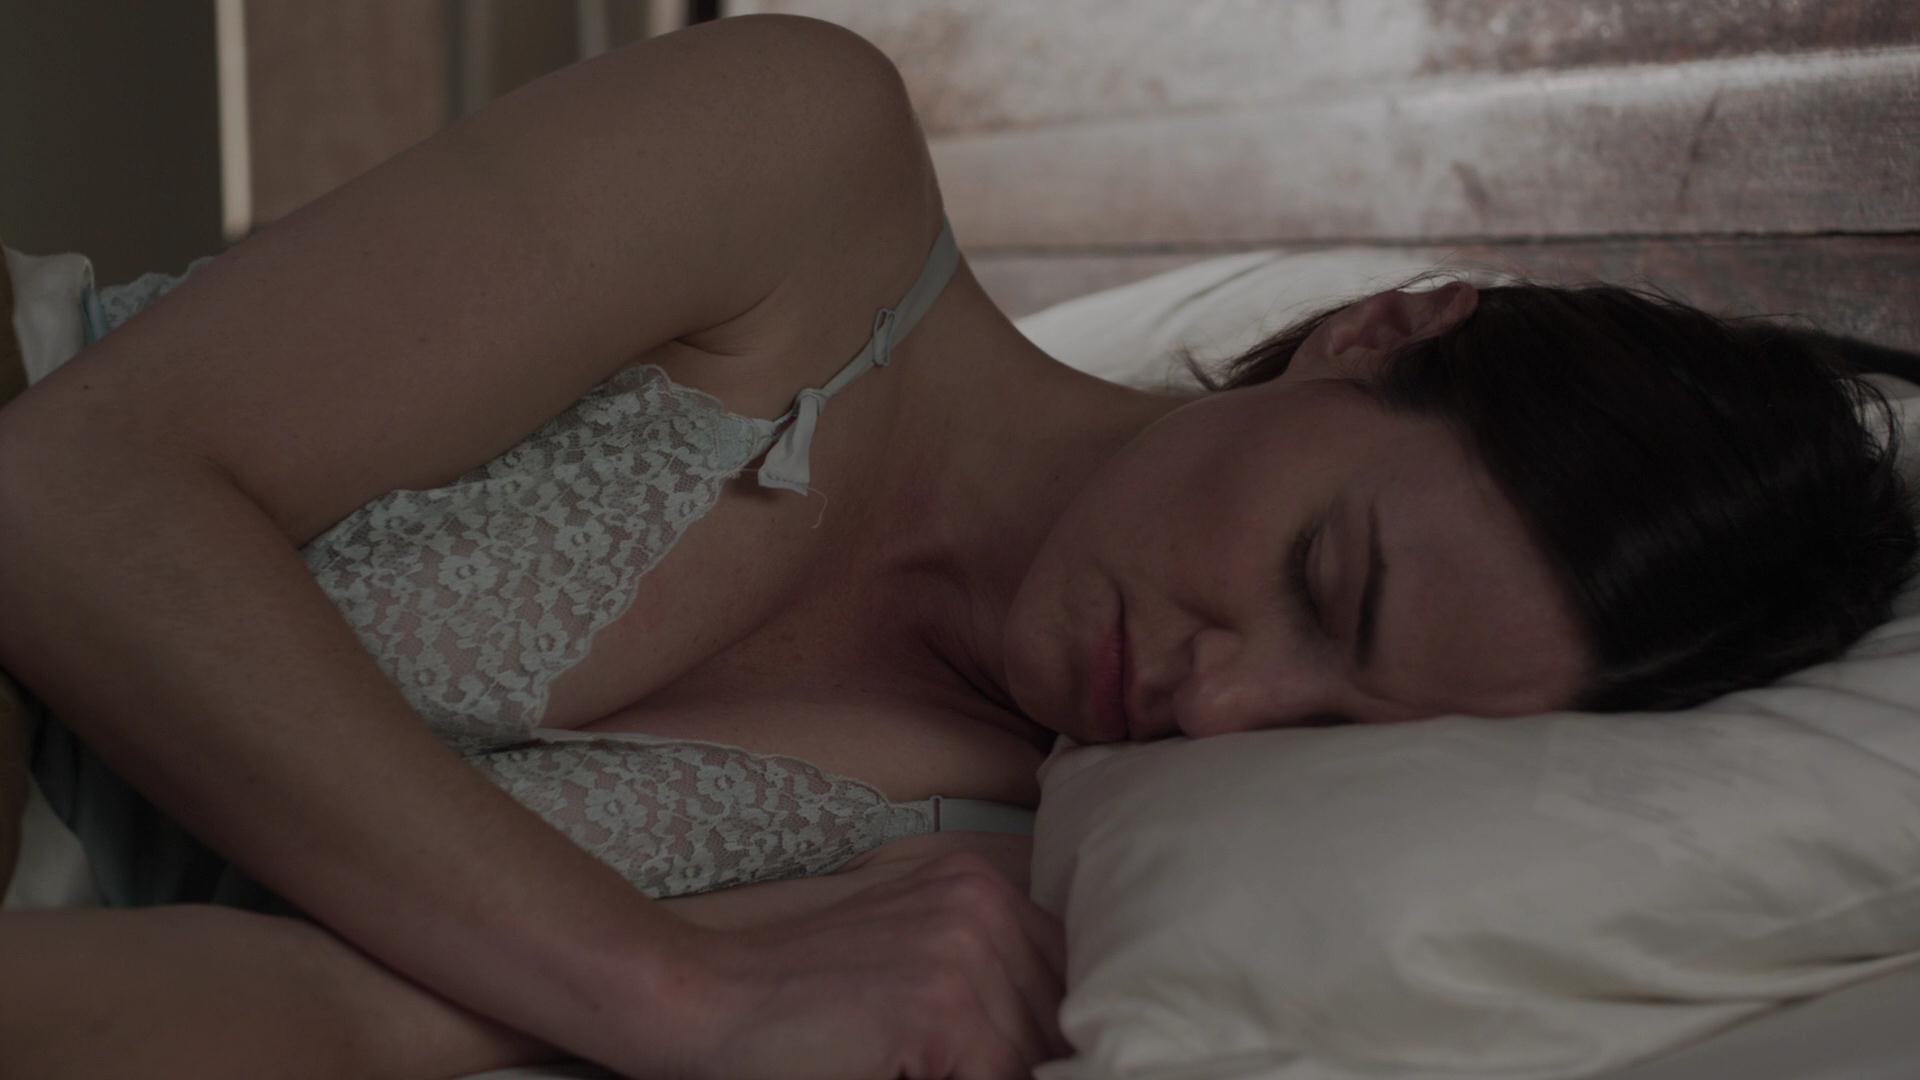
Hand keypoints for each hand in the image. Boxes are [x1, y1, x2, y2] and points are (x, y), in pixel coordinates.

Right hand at [679, 849, 1070, 1078]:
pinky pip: (1000, 1078)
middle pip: (1058, 1013)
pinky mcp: (941, 1007)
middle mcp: (980, 904)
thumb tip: (1059, 1041)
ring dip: (1001, 1072)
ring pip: (1034, 1054)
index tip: (1035, 1057)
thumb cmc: (799, 996)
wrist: (708, 999)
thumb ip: (983, 976)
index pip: (1065, 971)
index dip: (1055, 1030)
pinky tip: (922, 1078)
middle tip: (973, 1064)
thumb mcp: (910, 957)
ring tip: (937, 1066)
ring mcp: (963, 951)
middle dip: (1035, 1060)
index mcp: (977, 885)